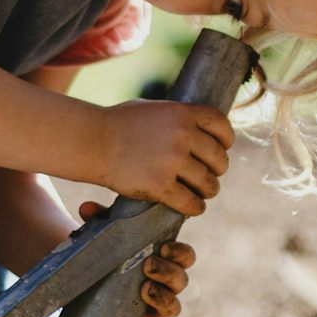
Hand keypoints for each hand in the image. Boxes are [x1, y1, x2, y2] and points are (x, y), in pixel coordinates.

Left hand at [80, 202, 196, 316]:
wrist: (84, 279)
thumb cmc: (104, 251)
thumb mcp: (103, 234)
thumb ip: (99, 219)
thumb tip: (86, 208)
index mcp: (164, 260)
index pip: (184, 257)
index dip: (180, 253)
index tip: (164, 247)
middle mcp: (163, 285)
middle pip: (181, 282)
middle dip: (169, 273)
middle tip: (149, 265)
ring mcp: (151, 308)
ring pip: (172, 308)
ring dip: (162, 299)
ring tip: (144, 290)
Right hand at [96, 99, 232, 216]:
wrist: (91, 141)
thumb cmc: (117, 124)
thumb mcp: (152, 109)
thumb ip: (177, 118)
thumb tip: (200, 129)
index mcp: (183, 113)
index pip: (222, 127)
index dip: (226, 141)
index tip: (221, 150)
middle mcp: (182, 135)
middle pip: (219, 159)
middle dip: (216, 170)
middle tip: (208, 176)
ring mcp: (172, 161)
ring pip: (208, 184)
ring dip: (207, 191)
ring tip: (200, 193)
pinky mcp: (160, 186)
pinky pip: (191, 203)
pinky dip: (195, 207)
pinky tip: (191, 207)